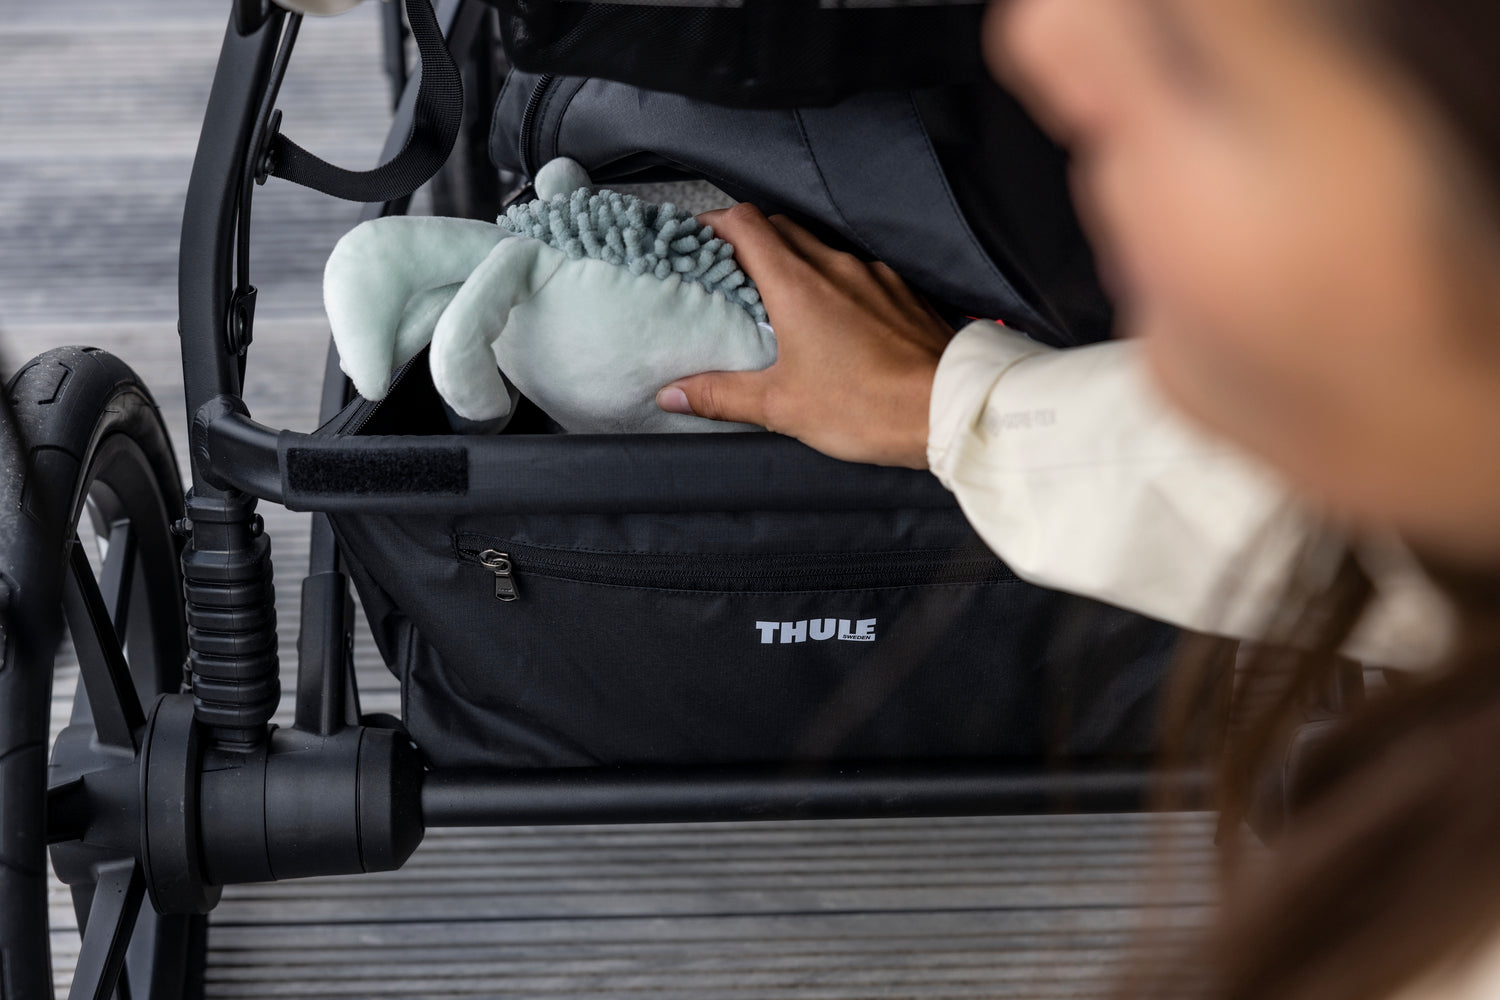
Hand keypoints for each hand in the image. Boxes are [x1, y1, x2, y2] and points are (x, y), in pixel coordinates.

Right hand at [655, 204, 955, 468]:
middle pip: (780, 229)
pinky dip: (833, 284)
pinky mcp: (902, 293)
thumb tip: (671, 395)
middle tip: (726, 273)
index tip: (693, 241)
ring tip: (776, 300)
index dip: (714, 224)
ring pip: (820, 249)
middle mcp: (835, 266)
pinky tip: (833, 320)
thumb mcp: (783, 407)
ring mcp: (874, 276)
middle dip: (748, 241)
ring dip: (792, 263)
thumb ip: (722, 395)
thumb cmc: (868, 406)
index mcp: (797, 283)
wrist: (950, 408)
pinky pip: (857, 273)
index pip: (746, 223)